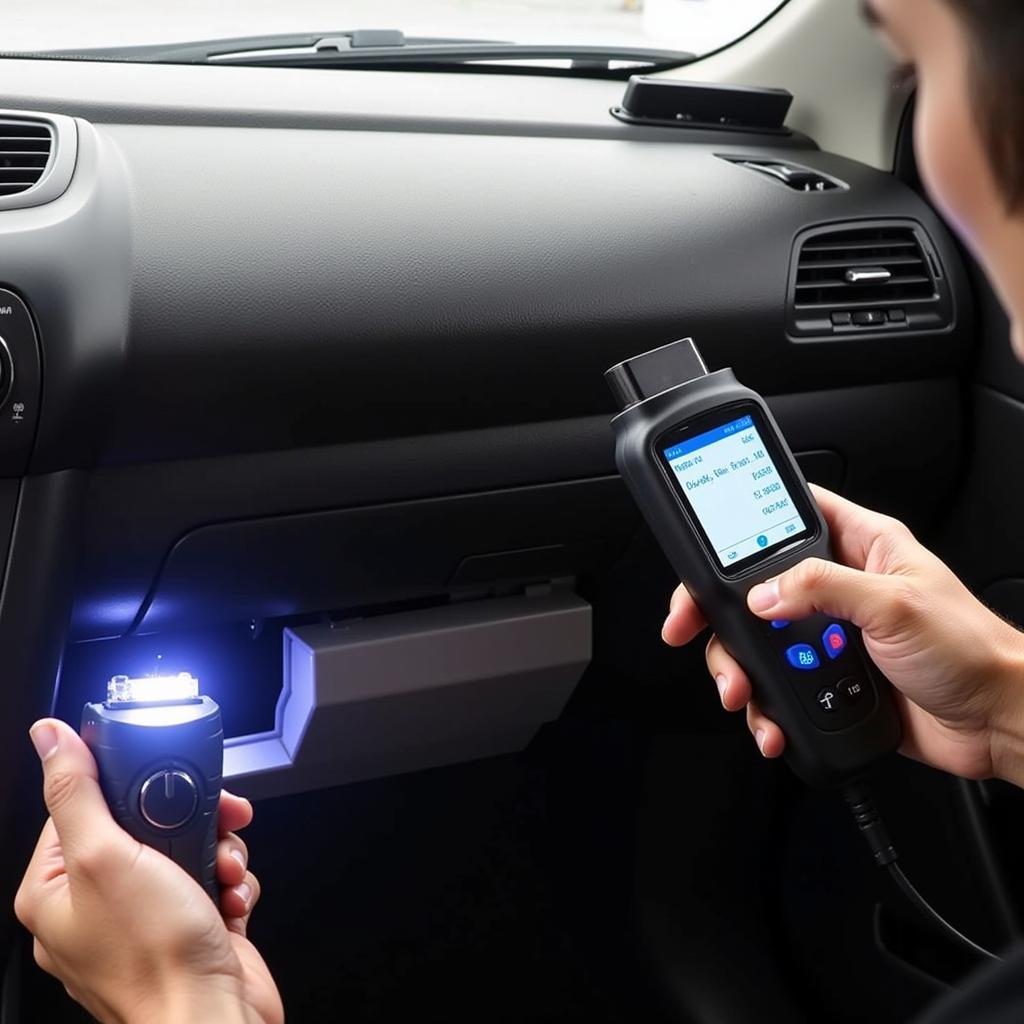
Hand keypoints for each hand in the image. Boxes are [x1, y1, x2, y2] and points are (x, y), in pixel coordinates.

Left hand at [14, 718, 283, 1023]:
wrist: (213, 1017)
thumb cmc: (155, 958)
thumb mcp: (107, 856)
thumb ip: (78, 791)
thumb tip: (49, 738)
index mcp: (56, 892)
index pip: (82, 807)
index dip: (129, 785)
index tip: (162, 779)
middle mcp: (95, 908)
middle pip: (145, 824)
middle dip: (189, 820)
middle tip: (213, 818)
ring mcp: (143, 920)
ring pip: (185, 849)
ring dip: (217, 850)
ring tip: (223, 868)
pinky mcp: (186, 929)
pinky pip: (211, 880)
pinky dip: (229, 881)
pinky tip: (230, 896)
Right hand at [662, 485, 1023, 784]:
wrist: (996, 722)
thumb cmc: (971, 650)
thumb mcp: (895, 605)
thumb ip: (824, 587)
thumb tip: (762, 592)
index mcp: (860, 547)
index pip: (785, 516)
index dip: (737, 525)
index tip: (700, 549)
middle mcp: (837, 588)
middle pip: (751, 587)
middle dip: (718, 616)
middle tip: (690, 630)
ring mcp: (828, 635)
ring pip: (756, 643)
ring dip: (738, 670)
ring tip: (744, 694)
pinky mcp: (826, 679)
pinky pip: (776, 688)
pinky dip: (765, 708)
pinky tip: (772, 722)